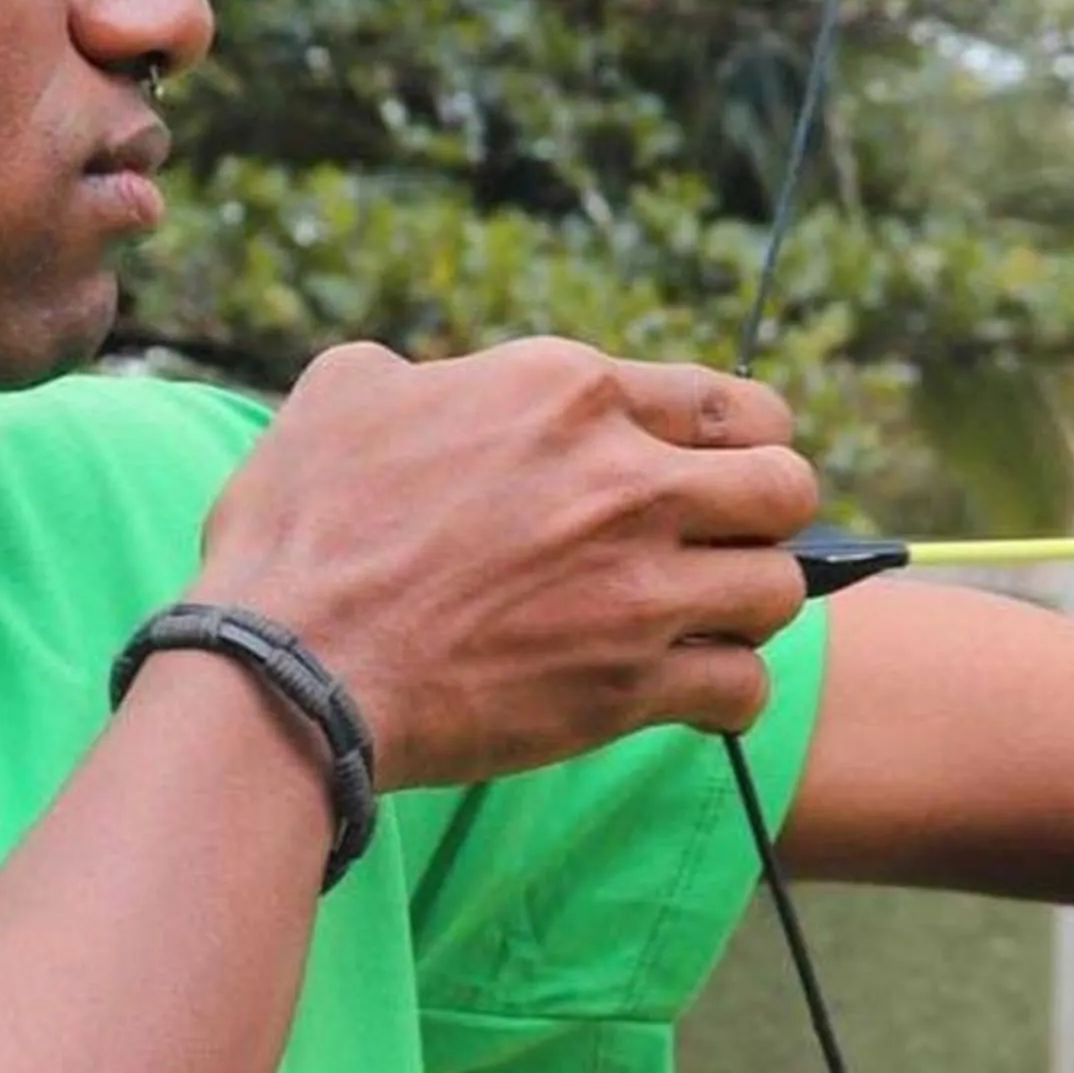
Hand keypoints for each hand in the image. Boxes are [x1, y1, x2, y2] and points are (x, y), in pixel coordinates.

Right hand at [191, 335, 818, 787]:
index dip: (739, 438)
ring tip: (703, 620)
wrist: (286, 668)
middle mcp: (625, 481)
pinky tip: (691, 694)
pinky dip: (727, 697)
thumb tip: (431, 385)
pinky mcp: (630, 685)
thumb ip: (422, 375)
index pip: (728, 401)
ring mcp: (638, 586)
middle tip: (723, 542)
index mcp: (568, 394)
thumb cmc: (300, 532)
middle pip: (787, 485)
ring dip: (749, 607)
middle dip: (766, 514)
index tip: (719, 469)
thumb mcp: (343, 395)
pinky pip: (745, 687)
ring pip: (779, 588)